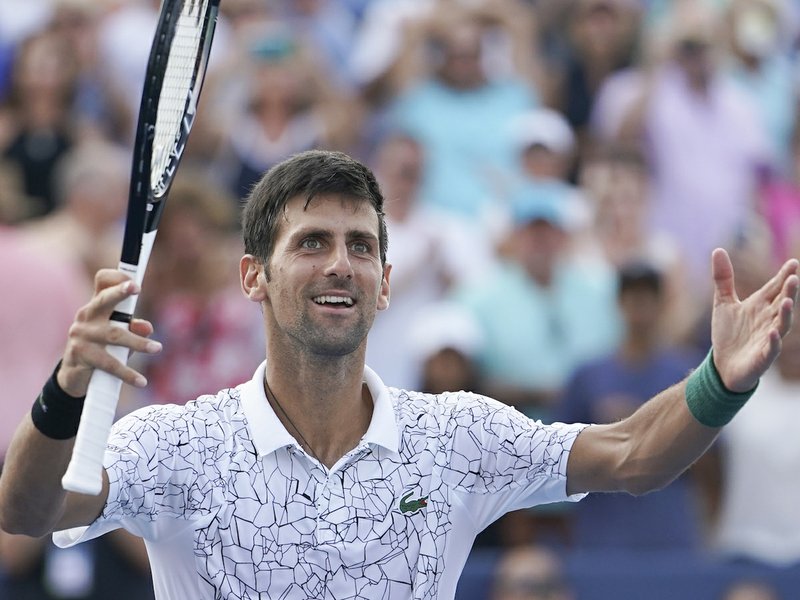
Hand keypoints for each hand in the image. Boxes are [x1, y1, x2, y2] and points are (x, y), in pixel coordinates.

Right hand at [58, 269, 161, 396]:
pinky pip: (109, 363)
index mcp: (97, 306)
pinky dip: (127, 373)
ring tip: (157, 348)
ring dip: (138, 343)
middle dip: (119, 292)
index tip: (134, 281)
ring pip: (114, 335)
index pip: (102, 283)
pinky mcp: (81, 355)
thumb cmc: (102, 348)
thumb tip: (147, 327)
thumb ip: (134, 330)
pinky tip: (141, 381)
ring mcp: (81, 334)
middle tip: (135, 288)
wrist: (74, 376)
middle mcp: (86, 316)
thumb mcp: (120, 338)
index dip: (116, 278)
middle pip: (103, 300)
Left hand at [710, 248, 798, 391]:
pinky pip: (771, 348)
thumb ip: (723, 278)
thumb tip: (717, 249)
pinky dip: (773, 341)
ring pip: (781, 324)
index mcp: (760, 306)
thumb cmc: (728, 334)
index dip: (784, 276)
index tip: (793, 263)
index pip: (775, 288)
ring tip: (788, 300)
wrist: (721, 365)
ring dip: (786, 313)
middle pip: (781, 303)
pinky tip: (773, 333)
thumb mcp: (723, 303)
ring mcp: (767, 338)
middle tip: (794, 277)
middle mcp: (768, 320)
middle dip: (789, 291)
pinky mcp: (762, 357)